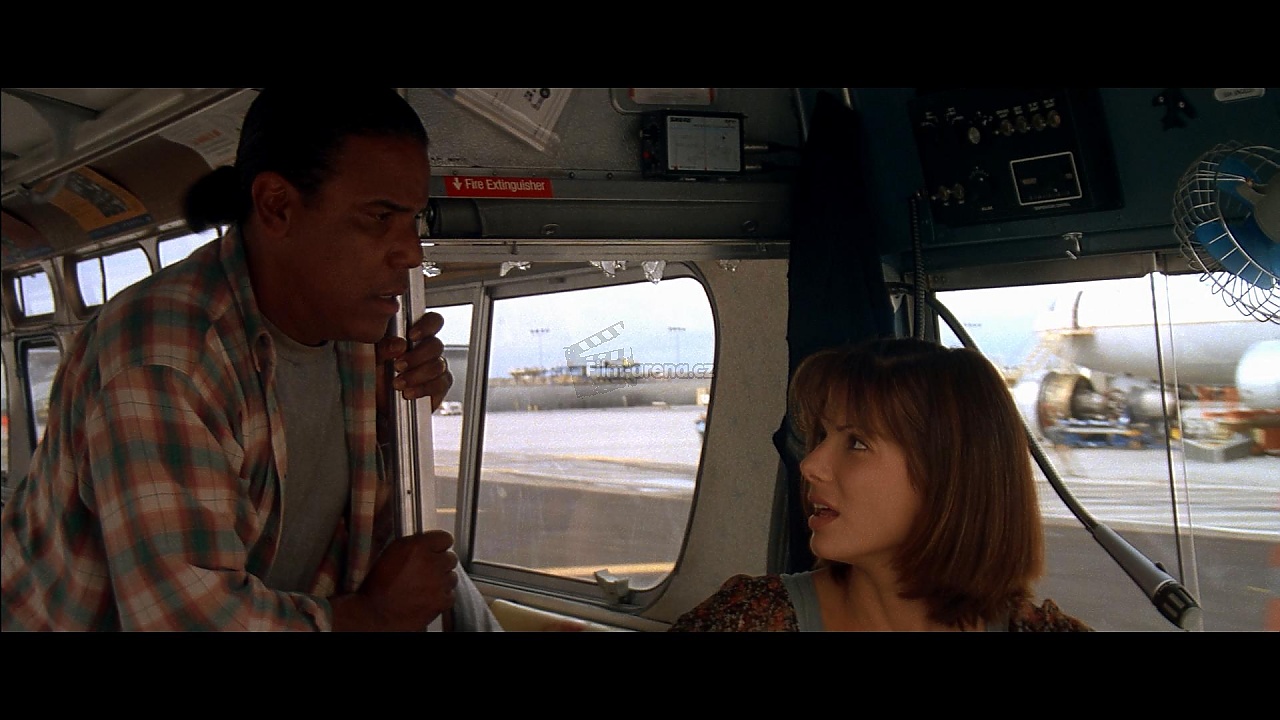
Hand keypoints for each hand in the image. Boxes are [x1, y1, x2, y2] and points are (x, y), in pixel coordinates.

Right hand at [332, 530, 458, 630]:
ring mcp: (438, 583)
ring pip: (452, 577)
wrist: (375, 612)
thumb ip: (414, 544)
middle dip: (440, 563)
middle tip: (428, 570)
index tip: (436, 549)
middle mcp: (431, 563)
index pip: (445, 538)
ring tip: (426, 585)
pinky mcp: (441, 601)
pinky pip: (450, 594)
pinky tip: (429, 597)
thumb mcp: (391, 552)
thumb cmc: (378, 585)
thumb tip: (427, 543)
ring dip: (442, 580)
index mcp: (417, 547)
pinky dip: (442, 596)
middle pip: (451, 558)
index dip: (440, 545)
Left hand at [376, 311, 452, 411]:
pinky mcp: (440, 385)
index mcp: (415, 336)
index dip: (427, 325)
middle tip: (399, 365)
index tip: (412, 335)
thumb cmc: (378, 377)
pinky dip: (423, 388)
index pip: (432, 321)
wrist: (379, 404)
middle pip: (436, 345)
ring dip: (417, 375)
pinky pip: (441, 384)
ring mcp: (436, 367)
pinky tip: (409, 392)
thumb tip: (399, 344)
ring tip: (398, 383)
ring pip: (438, 365)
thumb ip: (384, 348)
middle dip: (417, 356)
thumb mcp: (375, 359)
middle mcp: (428, 350)